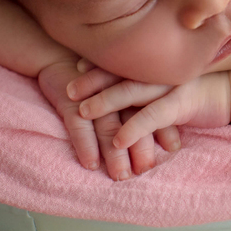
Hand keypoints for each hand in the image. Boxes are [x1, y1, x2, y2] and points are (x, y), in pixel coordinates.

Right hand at [42, 58, 180, 179]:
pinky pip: (78, 124)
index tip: (173, 149)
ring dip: (114, 152)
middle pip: (132, 120)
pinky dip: (85, 144)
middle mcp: (115, 90)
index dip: (164, 128)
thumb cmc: (97, 81)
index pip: (153, 108)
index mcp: (132, 86)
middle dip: (140, 147)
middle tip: (144, 171)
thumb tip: (174, 142)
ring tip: (120, 175)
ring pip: (107, 125)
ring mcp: (92, 95)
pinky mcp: (70, 99)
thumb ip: (146, 108)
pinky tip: (91, 163)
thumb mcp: (122, 90)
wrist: (56, 56)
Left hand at [72, 71, 230, 151]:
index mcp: (157, 62)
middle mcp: (160, 69)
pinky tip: (118, 140)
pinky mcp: (182, 104)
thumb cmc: (205, 83)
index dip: (97, 63)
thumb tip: (126, 84)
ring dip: (104, 102)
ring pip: (131, 92)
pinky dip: (134, 128)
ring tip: (82, 112)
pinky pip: (153, 116)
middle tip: (66, 88)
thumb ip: (153, 77)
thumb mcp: (176, 74)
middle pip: (119, 72)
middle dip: (91, 80)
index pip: (122, 59)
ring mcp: (170, 85)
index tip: (74, 65)